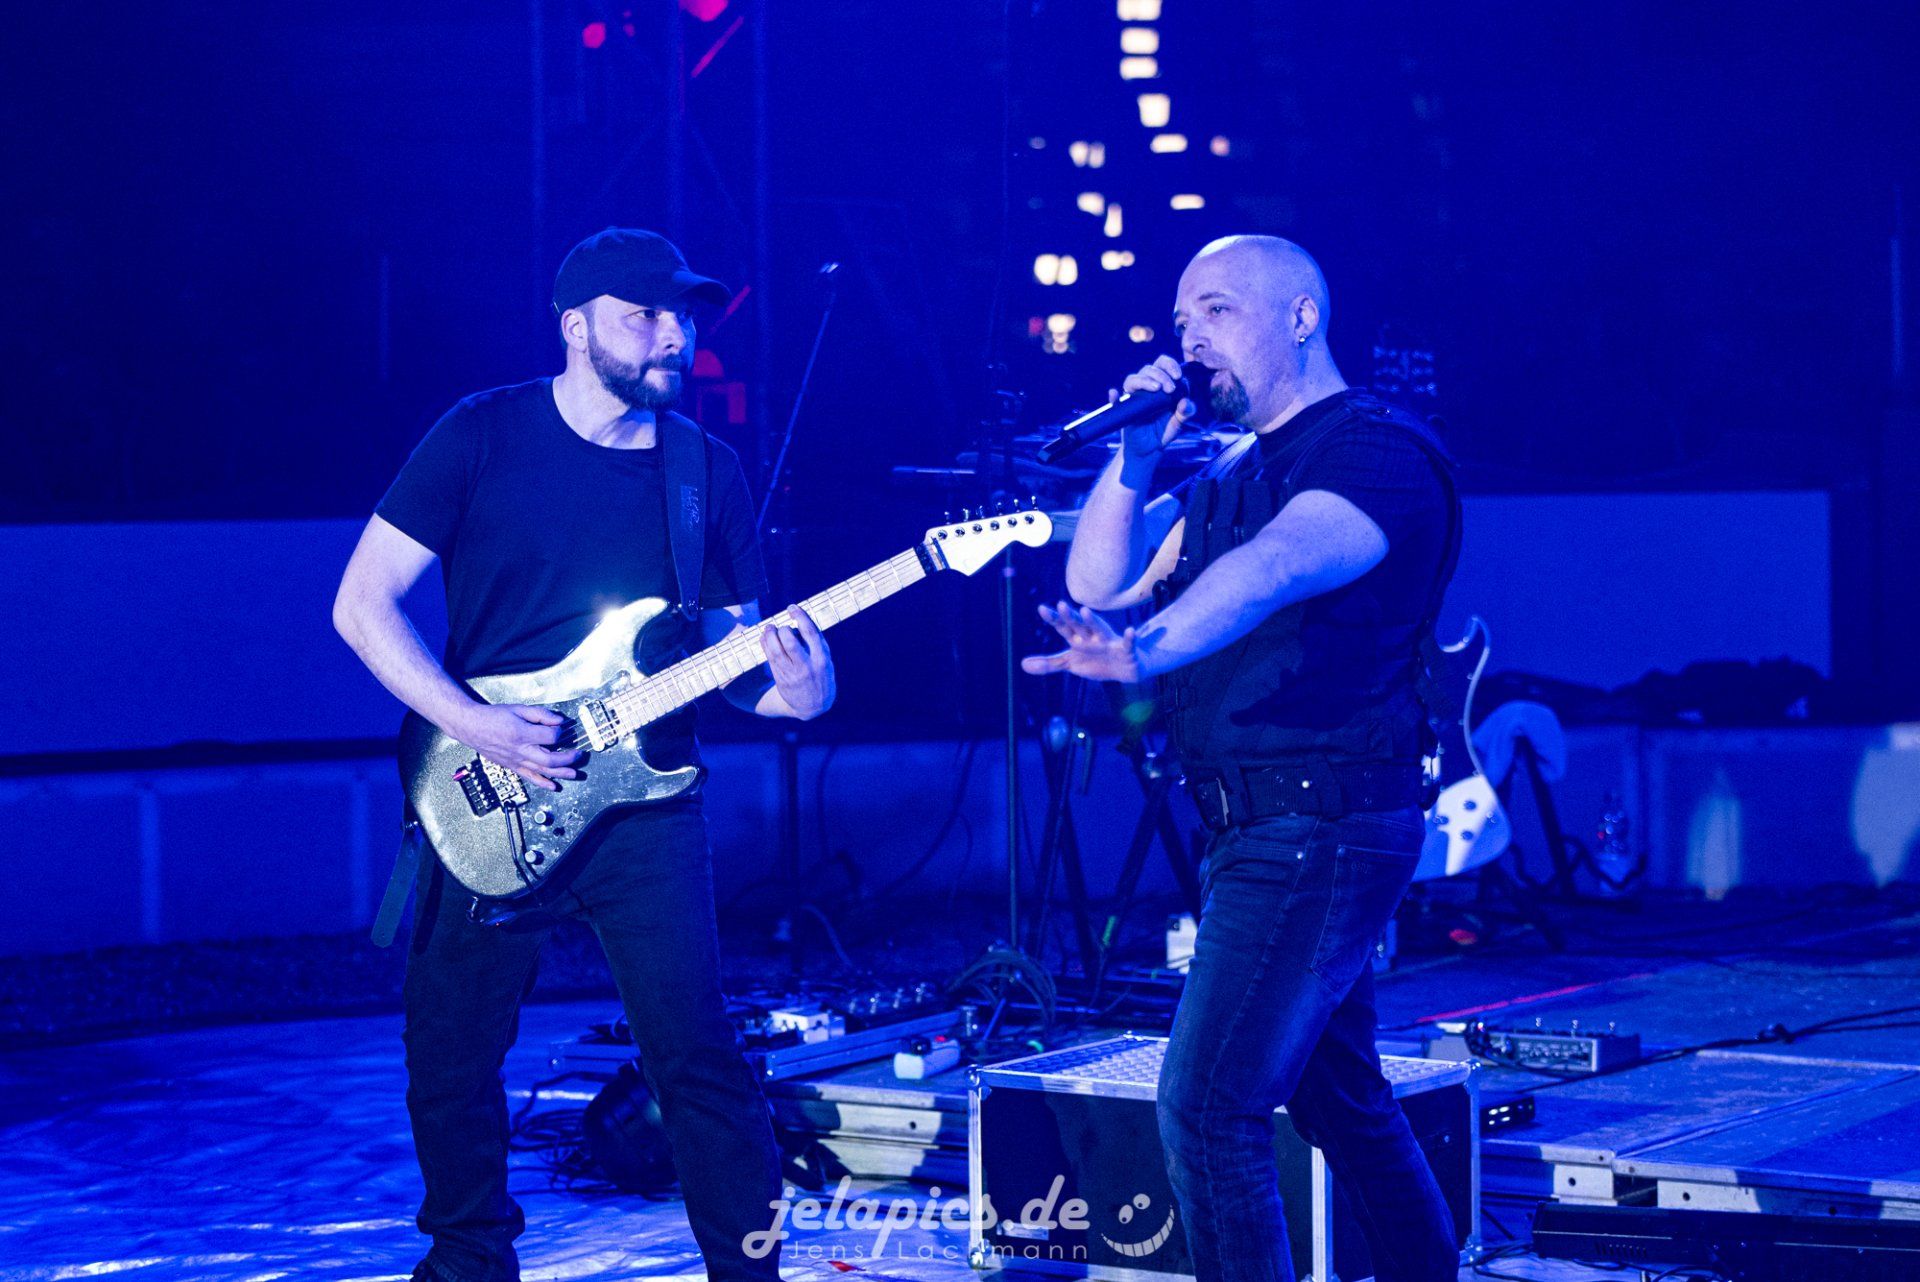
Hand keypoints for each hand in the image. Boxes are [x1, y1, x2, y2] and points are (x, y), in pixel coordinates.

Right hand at [448, 702, 582, 792]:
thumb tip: (559, 721)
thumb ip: (541, 714)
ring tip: (575, 774)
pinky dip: (543, 783)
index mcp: (522, 733)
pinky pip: (530, 777)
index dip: (561, 732)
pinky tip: (554, 786)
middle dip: (568, 758)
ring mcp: (516, 760)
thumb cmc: (493, 717)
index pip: (551, 737)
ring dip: (561, 774)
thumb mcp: (518, 709)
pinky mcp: (512, 766)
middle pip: (551, 760)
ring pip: (543, 771)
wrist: (472, 727)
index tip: (563, 728)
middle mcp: (520, 750)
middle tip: (579, 754)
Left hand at [762, 605, 835, 718]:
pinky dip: (765, 645)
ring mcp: (793, 674)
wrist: (814, 706)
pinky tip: (764, 638)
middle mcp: (807, 666)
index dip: (800, 617)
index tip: (792, 608)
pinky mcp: (782, 679)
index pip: (811, 633)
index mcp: (822, 658)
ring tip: (769, 628)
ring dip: (769, 636)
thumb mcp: (826, 661)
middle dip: (782, 629)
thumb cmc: (820, 676)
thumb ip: (816, 644)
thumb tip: (798, 621)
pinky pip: (770, 658)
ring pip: (776, 650)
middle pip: (790, 642)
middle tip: (780, 626)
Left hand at [1021, 601, 1145, 683]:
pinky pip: (1127, 643)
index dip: (1054, 618)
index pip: (1063, 627)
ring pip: (1100, 629)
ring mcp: (1109, 642)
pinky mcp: (1125, 651)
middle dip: (1071, 616)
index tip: (1042, 608)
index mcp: (1078, 638)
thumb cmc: (1096, 661)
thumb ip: (1048, 663)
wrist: (1124, 670)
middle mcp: (1092, 637)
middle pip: (1080, 625)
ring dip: (1092, 621)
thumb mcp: (1070, 663)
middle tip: (1061, 605)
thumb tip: (1022, 665)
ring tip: (1084, 611)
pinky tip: (1130, 631)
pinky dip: (1129, 638)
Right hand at [1114, 355, 1198, 462]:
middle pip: (1148, 369)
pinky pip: (1115, 401)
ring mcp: (1134, 398)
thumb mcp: (1179, 423)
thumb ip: (1186, 413)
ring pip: (1133, 379)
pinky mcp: (1123, 410)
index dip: (1170, 365)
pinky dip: (1114, 397)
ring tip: (1157, 389)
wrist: (1149, 450)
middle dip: (1161, 375)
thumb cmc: (1163, 432)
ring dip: (1145, 380)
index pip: (1163, 365)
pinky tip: (1114, 394)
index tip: (1178, 376)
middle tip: (1170, 389)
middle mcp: (1146, 388)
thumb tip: (1186, 402)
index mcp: (1161, 385)